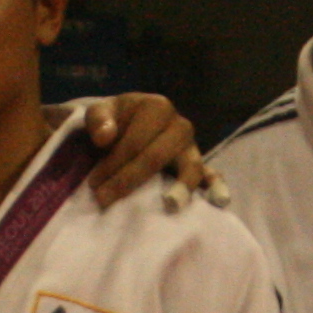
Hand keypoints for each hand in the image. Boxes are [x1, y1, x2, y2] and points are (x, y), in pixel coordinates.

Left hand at [80, 95, 222, 212]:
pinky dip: (216, 187)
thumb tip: (105, 137)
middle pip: (156, 157)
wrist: (128, 127)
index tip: (93, 183)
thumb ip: (98, 120)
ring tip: (170, 205)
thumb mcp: (100, 113)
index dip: (113, 164)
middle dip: (129, 180)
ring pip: (190, 167)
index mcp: (158, 107)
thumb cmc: (114, 122)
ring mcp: (192, 147)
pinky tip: (219, 201)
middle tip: (104, 199)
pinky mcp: (198, 166)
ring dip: (181, 187)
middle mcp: (180, 125)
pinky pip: (211, 175)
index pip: (135, 142)